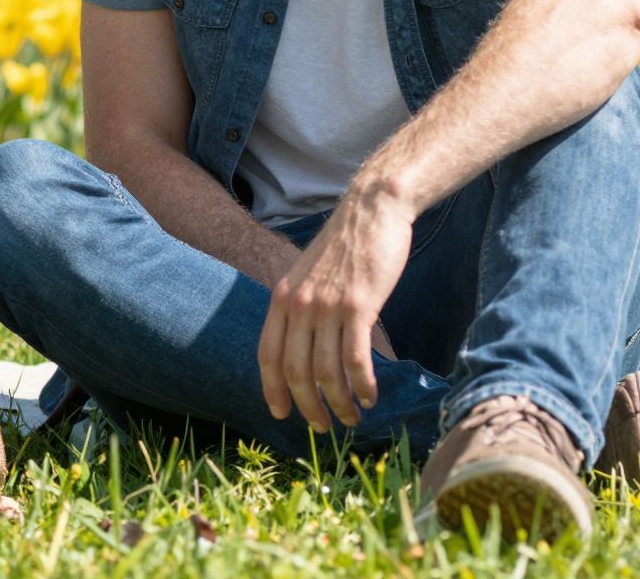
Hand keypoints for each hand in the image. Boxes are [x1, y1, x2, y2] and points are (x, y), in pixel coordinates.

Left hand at [257, 185, 412, 431]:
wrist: (371, 211)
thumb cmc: (344, 247)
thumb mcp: (308, 276)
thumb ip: (302, 308)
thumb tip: (304, 350)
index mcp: (282, 298)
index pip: (268, 355)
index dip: (273, 389)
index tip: (281, 414)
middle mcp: (299, 305)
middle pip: (296, 371)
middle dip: (308, 407)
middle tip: (323, 427)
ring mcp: (327, 306)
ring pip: (327, 372)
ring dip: (340, 403)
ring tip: (353, 417)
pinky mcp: (358, 306)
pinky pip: (356, 360)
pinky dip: (363, 386)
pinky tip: (372, 397)